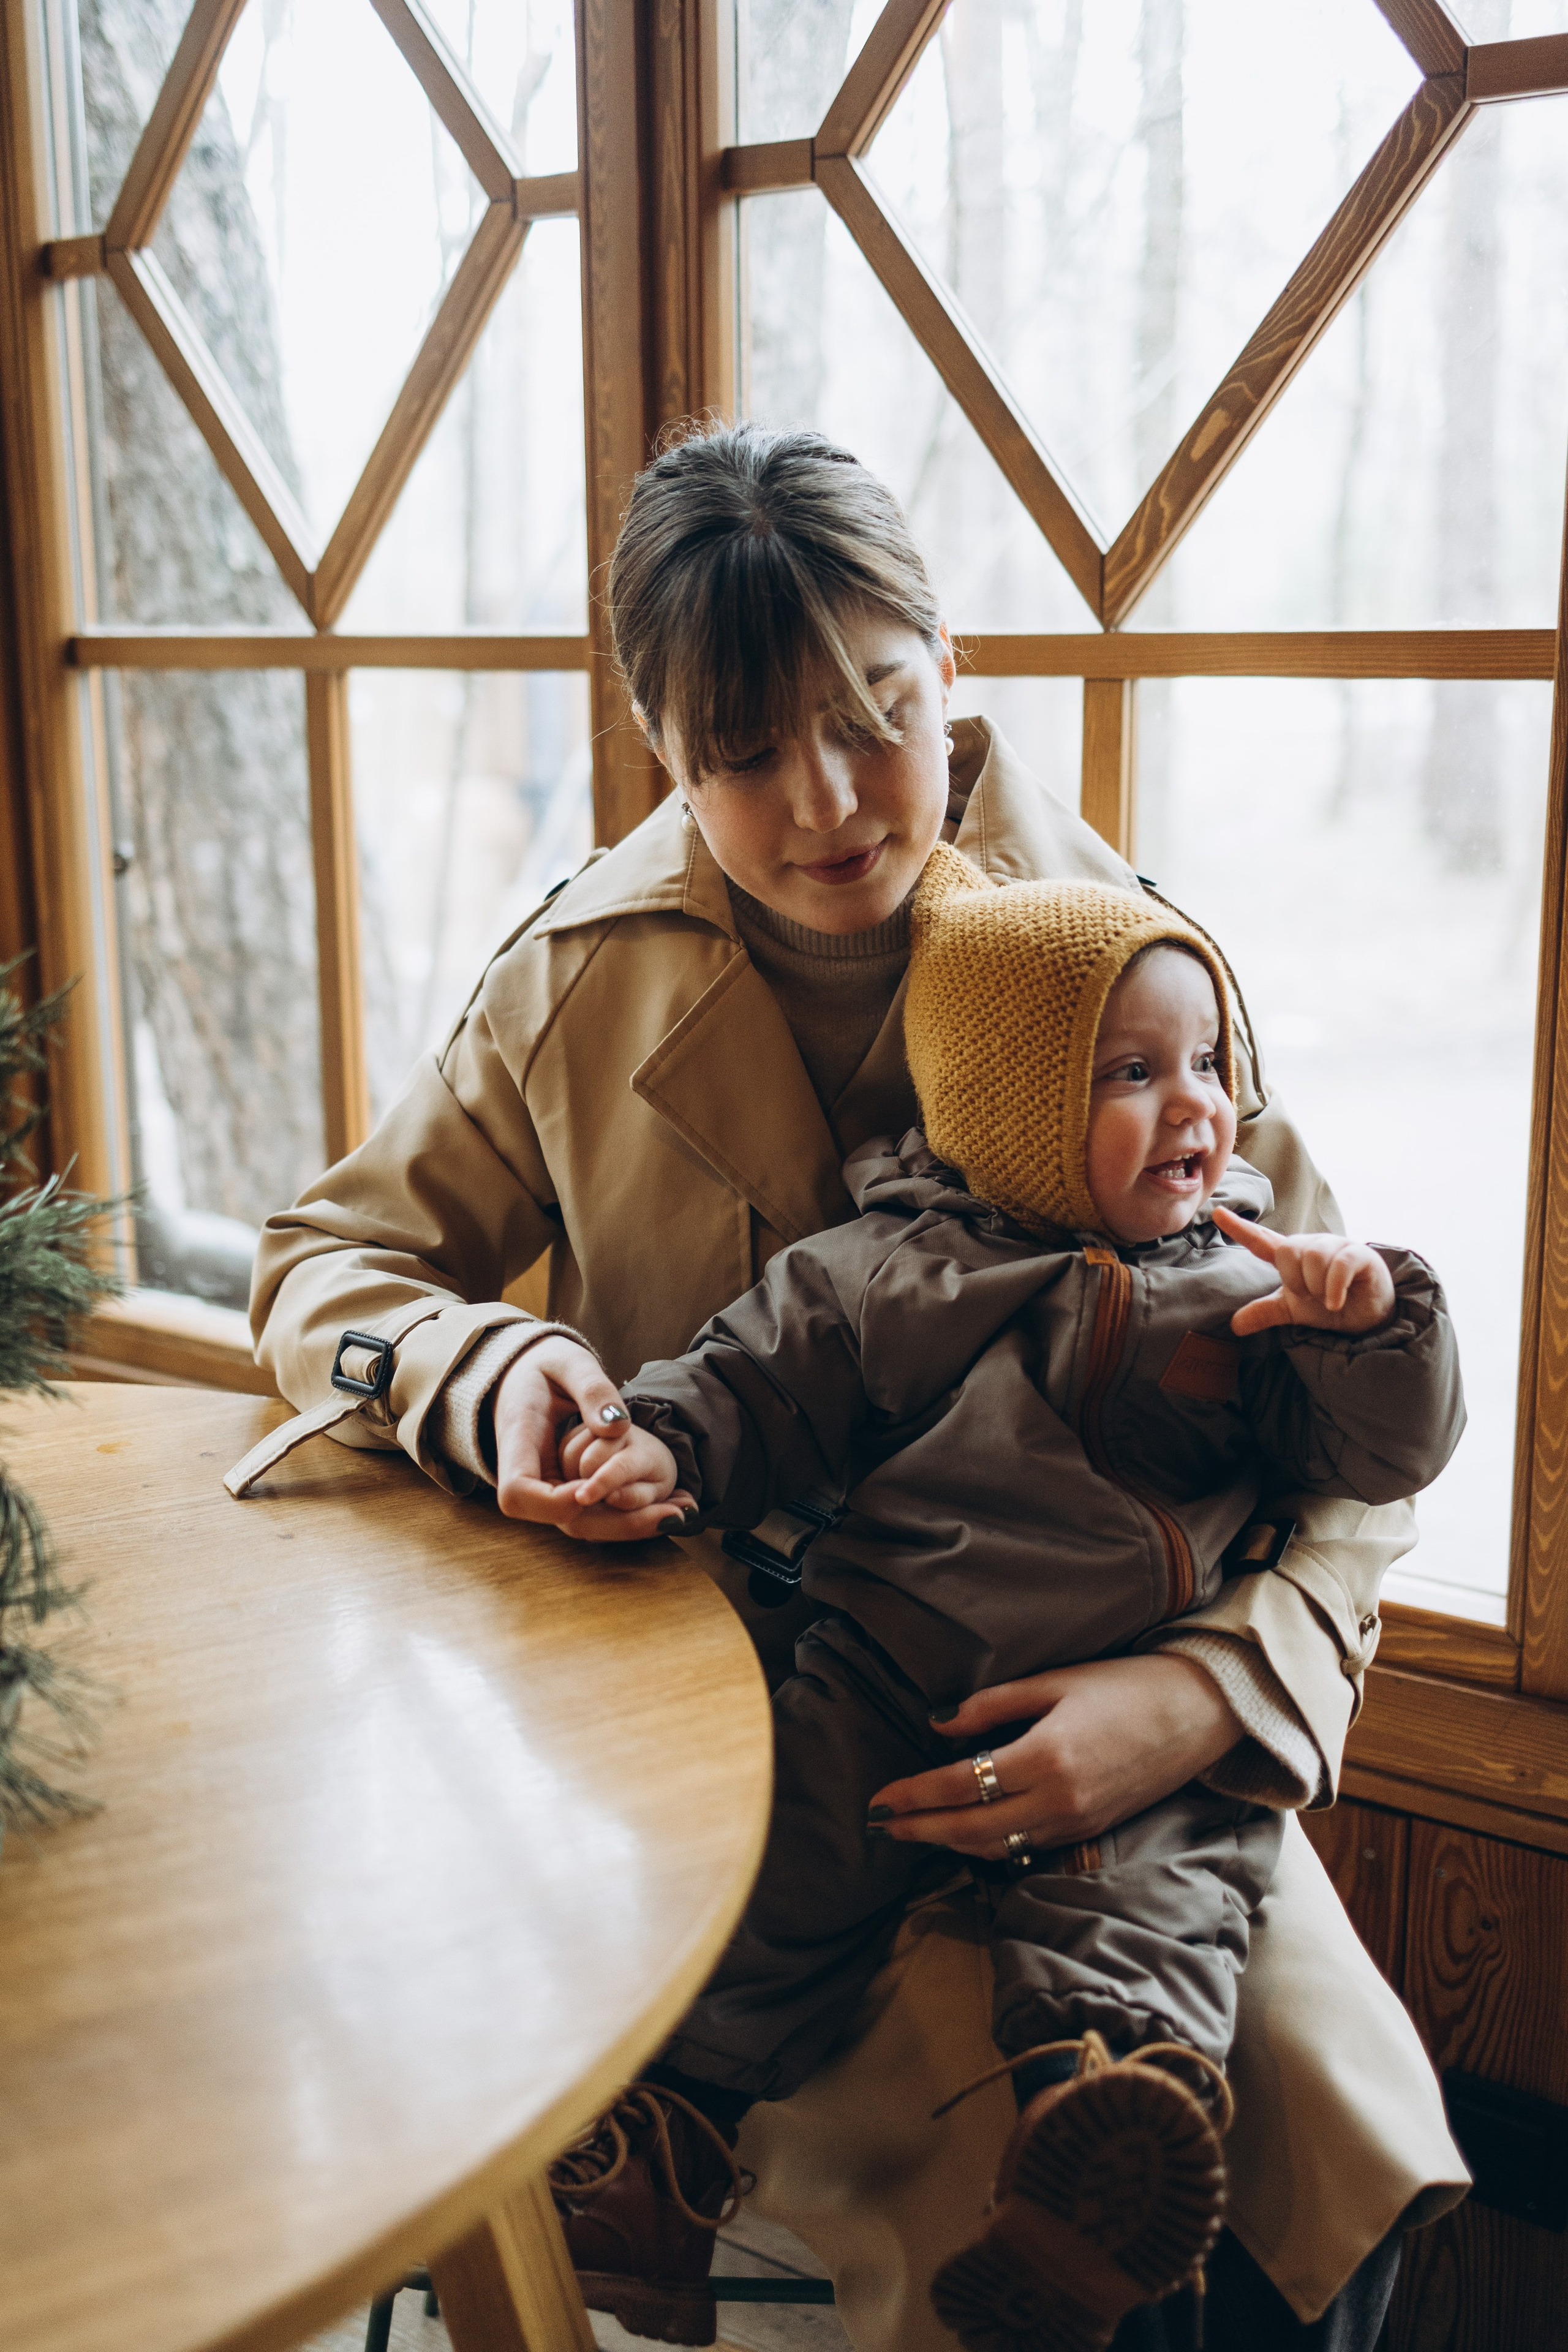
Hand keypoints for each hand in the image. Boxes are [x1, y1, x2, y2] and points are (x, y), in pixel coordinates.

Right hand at [494, 1338, 690, 1537]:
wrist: (527, 1373)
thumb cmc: (546, 1364)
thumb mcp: (570, 1362)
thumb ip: (593, 1390)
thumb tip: (617, 1428)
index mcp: (518, 1438)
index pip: (518, 1492)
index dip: (553, 1503)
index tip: (590, 1491)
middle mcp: (528, 1471)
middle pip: (556, 1517)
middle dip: (613, 1522)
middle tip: (670, 1515)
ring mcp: (547, 1484)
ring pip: (579, 1521)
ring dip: (628, 1523)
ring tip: (679, 1513)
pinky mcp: (565, 1486)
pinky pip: (593, 1510)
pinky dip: (628, 1513)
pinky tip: (668, 1507)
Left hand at [866, 1653, 1241, 1861]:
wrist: (1198, 1714)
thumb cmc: (1125, 1686)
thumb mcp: (1054, 1682)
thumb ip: (992, 1706)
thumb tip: (938, 1725)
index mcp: (1046, 1758)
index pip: (962, 1785)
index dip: (915, 1794)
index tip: (879, 1798)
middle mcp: (1059, 1801)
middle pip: (971, 1828)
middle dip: (920, 1829)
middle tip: (879, 1825)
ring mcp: (1076, 1822)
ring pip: (997, 1847)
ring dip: (949, 1843)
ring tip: (912, 1832)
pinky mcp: (1090, 1829)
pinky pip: (1027, 1848)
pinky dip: (988, 1847)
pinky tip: (965, 1836)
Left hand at [1213, 1205, 1395, 1335]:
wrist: (1369, 1317)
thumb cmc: (1330, 1304)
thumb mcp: (1293, 1311)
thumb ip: (1265, 1312)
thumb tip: (1234, 1325)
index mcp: (1292, 1256)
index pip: (1261, 1239)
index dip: (1240, 1228)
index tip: (1217, 1213)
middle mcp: (1312, 1245)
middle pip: (1287, 1250)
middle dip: (1295, 1280)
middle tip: (1310, 1295)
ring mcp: (1337, 1247)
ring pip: (1313, 1258)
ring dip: (1316, 1286)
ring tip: (1327, 1299)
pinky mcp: (1360, 1254)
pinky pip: (1339, 1266)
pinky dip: (1333, 1288)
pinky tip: (1335, 1302)